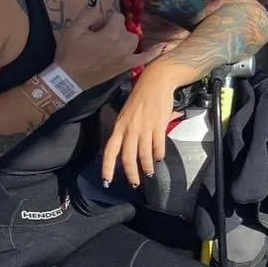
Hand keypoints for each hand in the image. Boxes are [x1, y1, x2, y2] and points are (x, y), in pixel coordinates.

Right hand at [54, 5, 162, 89]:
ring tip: (111, 41)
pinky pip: (145, 58)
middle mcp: (123, 44)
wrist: (70, 78)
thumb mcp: (73, 30)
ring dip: (124, 37)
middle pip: (124, 27)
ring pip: (133, 38)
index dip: (104, 19)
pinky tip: (164, 46)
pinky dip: (155, 52)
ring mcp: (127, 56)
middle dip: (113, 27)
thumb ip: (88, 14)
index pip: (116, 17)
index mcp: (110, 34)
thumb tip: (98, 3)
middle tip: (98, 34)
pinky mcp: (127, 66)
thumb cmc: (70, 53)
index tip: (94, 26)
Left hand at [101, 68, 181, 188]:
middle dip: (131, 173)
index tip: (107, 181)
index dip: (107, 167)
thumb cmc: (141, 97)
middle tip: (135, 184)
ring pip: (143, 154)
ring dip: (147, 166)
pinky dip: (159, 154)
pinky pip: (158, 145)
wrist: (156, 82)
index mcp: (119, 126)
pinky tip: (160, 158)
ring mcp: (144, 128)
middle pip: (128, 157)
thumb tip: (130, 146)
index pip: (109, 151)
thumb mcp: (127, 114)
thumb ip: (127, 130)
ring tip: (150, 173)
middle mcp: (129, 129)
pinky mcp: (158, 125)